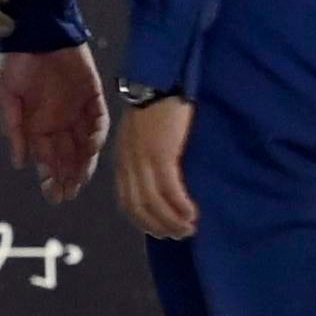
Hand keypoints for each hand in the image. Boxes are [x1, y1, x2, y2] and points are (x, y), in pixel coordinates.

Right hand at [0, 44, 109, 204]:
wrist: (37, 30)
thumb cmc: (15, 62)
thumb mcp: (5, 97)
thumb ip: (12, 129)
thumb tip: (18, 163)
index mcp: (38, 126)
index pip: (47, 160)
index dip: (50, 178)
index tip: (52, 195)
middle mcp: (59, 122)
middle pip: (68, 157)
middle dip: (68, 178)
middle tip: (68, 194)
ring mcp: (77, 110)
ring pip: (85, 145)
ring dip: (84, 164)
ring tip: (81, 180)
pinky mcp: (93, 95)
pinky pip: (98, 121)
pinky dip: (96, 135)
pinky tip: (91, 148)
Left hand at [112, 97, 199, 240]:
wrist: (160, 80)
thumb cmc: (158, 105)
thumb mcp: (144, 135)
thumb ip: (147, 157)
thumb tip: (163, 181)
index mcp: (123, 160)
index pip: (127, 202)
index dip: (144, 221)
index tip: (161, 232)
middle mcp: (128, 164)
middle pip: (139, 208)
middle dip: (160, 226)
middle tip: (180, 235)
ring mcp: (143, 160)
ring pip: (154, 203)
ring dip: (172, 221)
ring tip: (189, 228)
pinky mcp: (160, 154)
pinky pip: (169, 190)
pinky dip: (180, 206)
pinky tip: (192, 213)